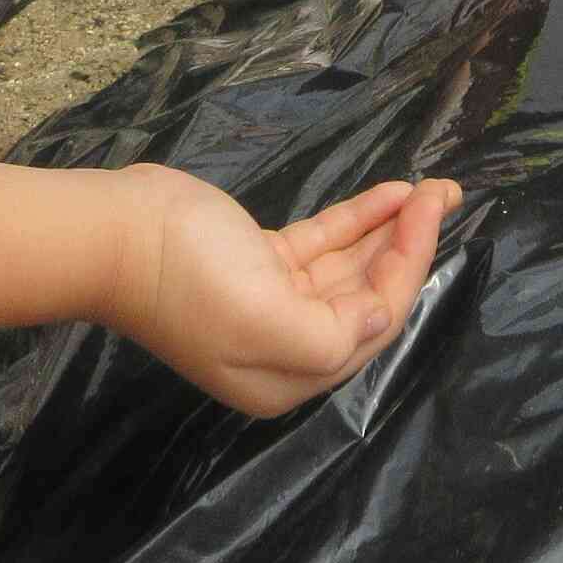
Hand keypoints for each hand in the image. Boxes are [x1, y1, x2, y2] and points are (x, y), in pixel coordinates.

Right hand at [103, 167, 458, 415]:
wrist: (115, 235)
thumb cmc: (189, 279)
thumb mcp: (263, 320)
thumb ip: (331, 334)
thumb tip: (382, 319)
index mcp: (288, 375)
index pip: (372, 325)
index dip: (408, 268)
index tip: (431, 214)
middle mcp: (285, 345)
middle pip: (367, 294)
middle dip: (410, 245)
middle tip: (446, 192)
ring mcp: (271, 300)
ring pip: (349, 266)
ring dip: (390, 228)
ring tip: (432, 187)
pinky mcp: (259, 262)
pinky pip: (322, 244)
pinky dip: (356, 219)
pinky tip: (389, 192)